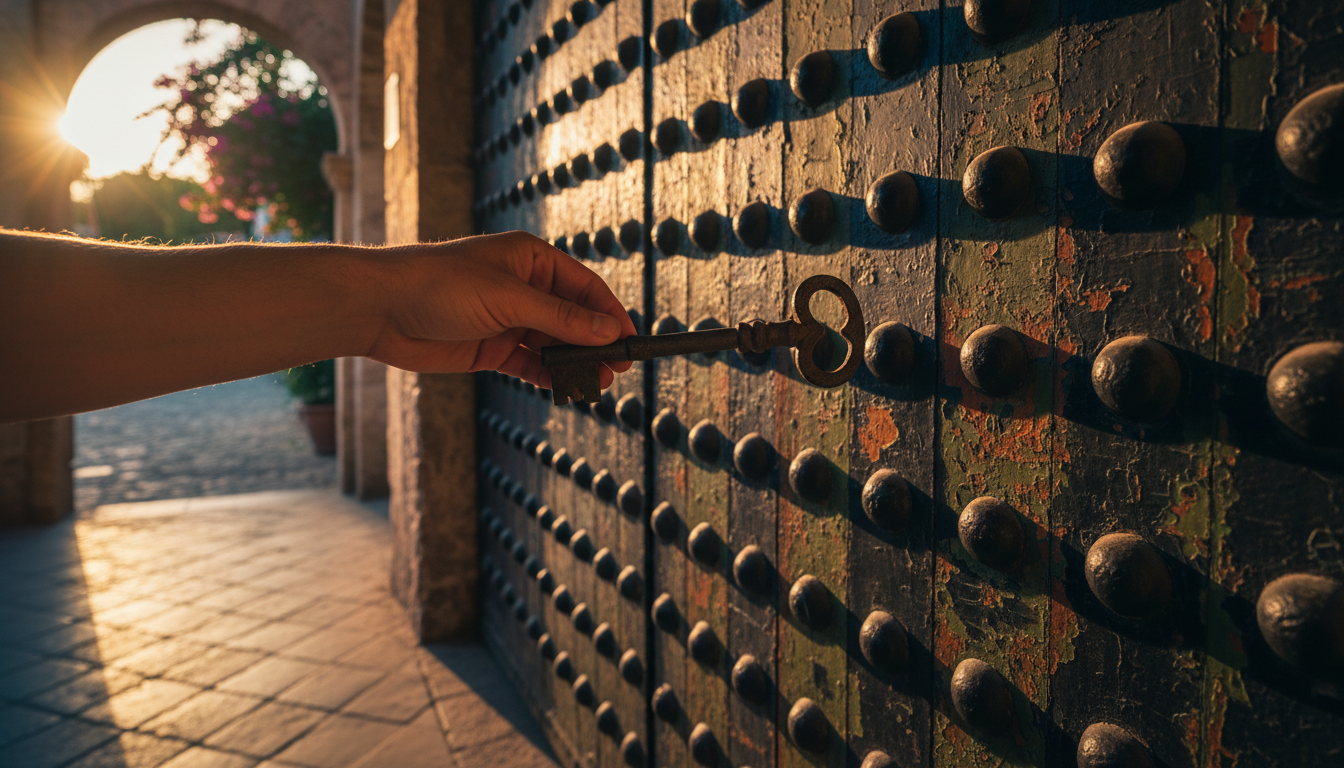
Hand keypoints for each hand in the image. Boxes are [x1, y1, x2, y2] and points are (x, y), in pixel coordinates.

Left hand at [365, 231, 637, 390]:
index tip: (629, 339)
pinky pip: (530, 364)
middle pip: (573, 318)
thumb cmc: (440, 284)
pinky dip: (549, 376)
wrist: (380, 308)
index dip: (609, 313)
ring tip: (598, 384)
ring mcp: (507, 319)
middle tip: (618, 369)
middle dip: (595, 343)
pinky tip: (566, 388)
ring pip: (553, 344)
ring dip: (575, 363)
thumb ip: (560, 317)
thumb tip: (607, 330)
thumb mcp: (508, 298)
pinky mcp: (491, 348)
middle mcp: (523, 287)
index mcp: (530, 259)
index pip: (584, 286)